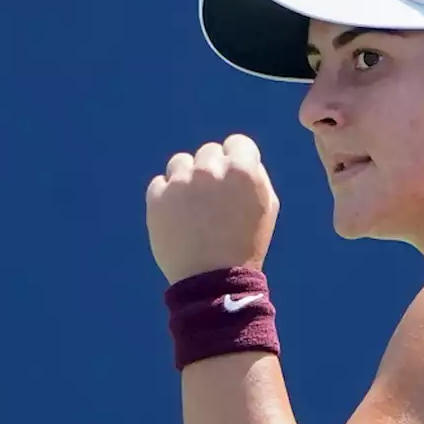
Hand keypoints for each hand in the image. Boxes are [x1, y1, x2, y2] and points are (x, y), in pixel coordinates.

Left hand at [146, 134, 279, 283]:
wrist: (213, 280)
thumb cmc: (246, 244)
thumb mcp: (267, 207)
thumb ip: (256, 175)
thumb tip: (239, 158)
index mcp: (243, 170)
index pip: (237, 143)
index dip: (237, 160)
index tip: (233, 179)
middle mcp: (210, 169)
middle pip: (209, 151)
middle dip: (213, 170)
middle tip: (215, 200)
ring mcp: (181, 182)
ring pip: (181, 162)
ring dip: (187, 178)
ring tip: (194, 208)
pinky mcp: (157, 197)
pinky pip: (161, 183)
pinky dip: (168, 197)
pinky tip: (179, 218)